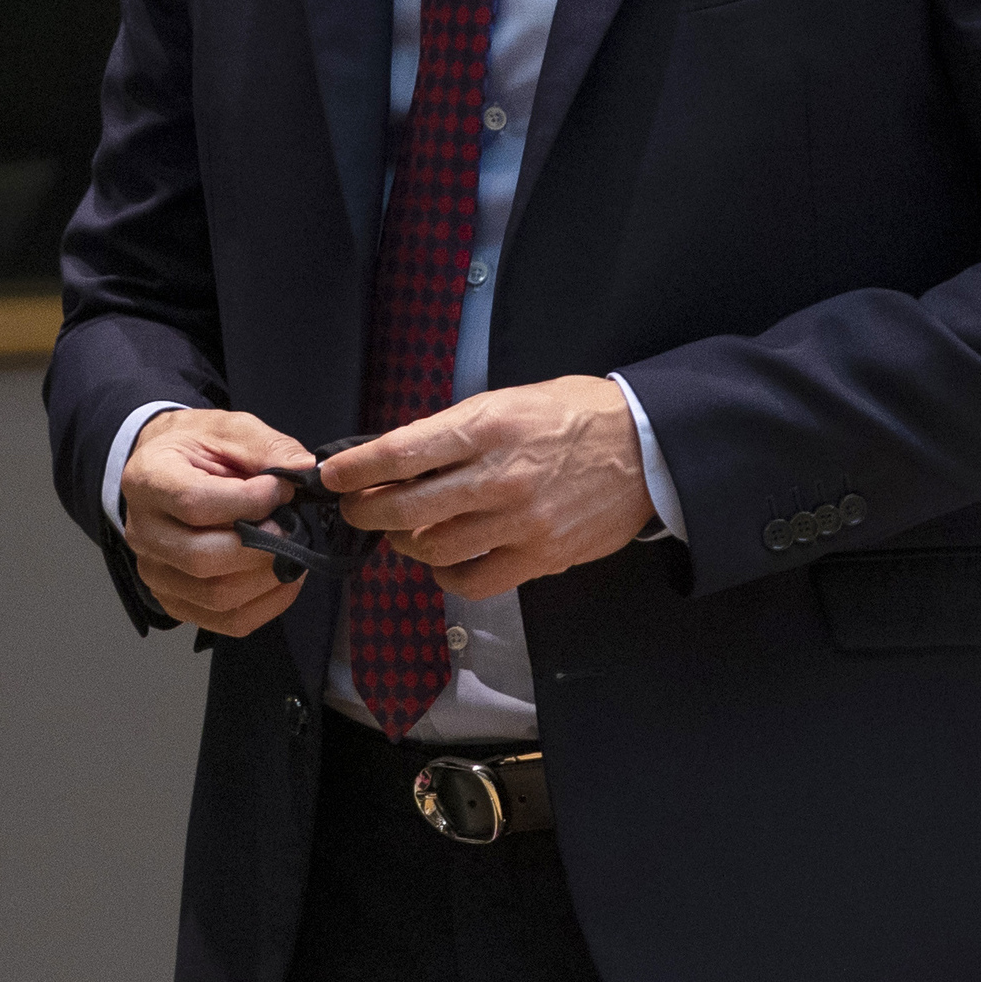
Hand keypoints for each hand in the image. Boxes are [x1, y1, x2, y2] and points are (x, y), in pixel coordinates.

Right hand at [118, 408, 312, 635]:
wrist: (165, 469)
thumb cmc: (195, 448)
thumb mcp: (228, 428)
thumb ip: (265, 446)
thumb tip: (305, 470)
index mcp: (148, 480)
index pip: (195, 503)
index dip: (248, 501)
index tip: (281, 489)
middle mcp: (143, 532)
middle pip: (202, 558)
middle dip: (262, 547)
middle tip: (290, 527)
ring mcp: (155, 572)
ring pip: (217, 596)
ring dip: (268, 577)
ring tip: (290, 550)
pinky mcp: (175, 600)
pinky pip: (226, 620)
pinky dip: (266, 604)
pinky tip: (283, 577)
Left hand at [317, 375, 653, 600]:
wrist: (646, 448)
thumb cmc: (573, 415)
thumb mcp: (508, 401)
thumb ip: (455, 430)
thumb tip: (398, 456)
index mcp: (488, 426)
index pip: (402, 452)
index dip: (357, 468)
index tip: (334, 475)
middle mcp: (500, 477)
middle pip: (408, 508)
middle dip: (368, 510)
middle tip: (357, 508)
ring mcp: (521, 522)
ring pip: (434, 548)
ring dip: (404, 542)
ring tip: (401, 531)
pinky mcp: (541, 557)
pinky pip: (474, 580)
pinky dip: (446, 574)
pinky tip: (442, 560)